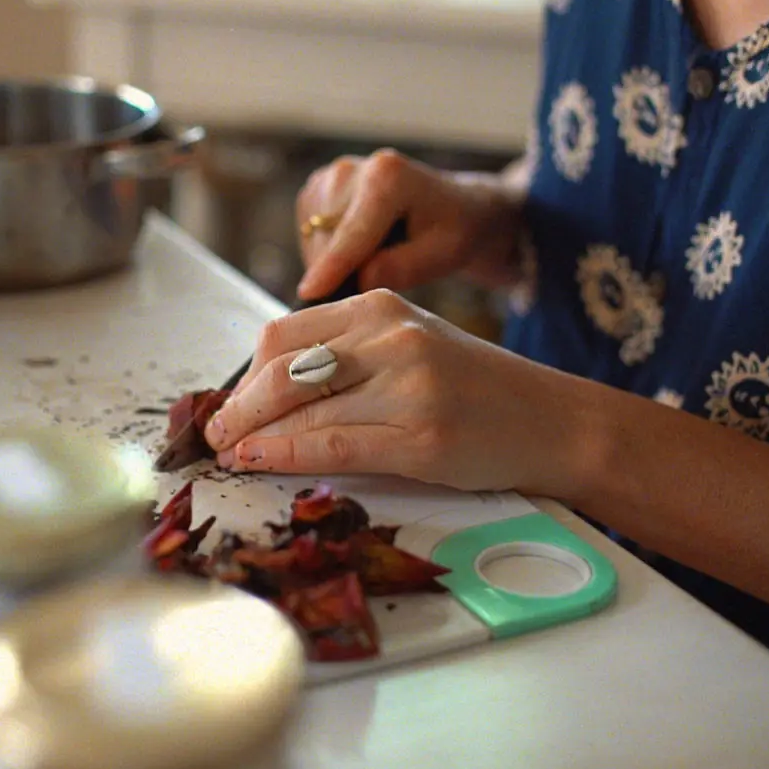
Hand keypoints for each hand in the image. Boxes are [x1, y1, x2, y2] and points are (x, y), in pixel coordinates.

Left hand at [202, 290, 591, 494]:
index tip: (228, 404)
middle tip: (215, 434)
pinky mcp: (421, 437)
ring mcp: (407, 386)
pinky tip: (261, 461)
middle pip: (282, 370)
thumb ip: (345, 357)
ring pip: (301, 410)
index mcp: (381, 306)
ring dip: (253, 437)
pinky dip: (285, 455)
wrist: (553, 420)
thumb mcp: (408, 348)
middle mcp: (392, 337)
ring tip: (231, 453)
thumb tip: (263, 393)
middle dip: (238, 407)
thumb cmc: (473, 390)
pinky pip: (331, 445)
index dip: (244, 374)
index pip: (284, 334)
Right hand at [296, 150, 524, 301]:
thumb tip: (360, 279)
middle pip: (327, 238)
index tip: (310, 294)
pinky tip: (360, 251)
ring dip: (333, 263)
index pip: (353, 232)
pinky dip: (327, 252)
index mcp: (388, 176)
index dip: (332, 266)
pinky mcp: (317, 189)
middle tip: (377, 283)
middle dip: (341, 271)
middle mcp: (351, 168)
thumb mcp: (444, 254)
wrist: (455, 206)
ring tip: (375, 261)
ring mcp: (330, 176)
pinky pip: (309, 235)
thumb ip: (403, 267)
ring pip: (313, 238)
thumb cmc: (453, 230)